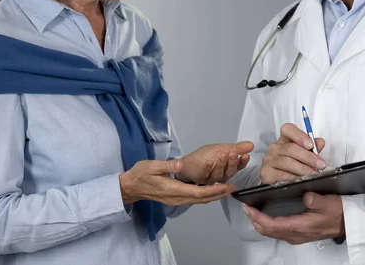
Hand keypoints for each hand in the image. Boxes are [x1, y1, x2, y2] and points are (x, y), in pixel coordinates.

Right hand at [119, 159, 234, 205]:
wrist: (131, 187)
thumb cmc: (140, 175)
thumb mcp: (152, 166)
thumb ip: (167, 166)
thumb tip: (180, 165)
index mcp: (173, 190)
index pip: (198, 192)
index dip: (214, 190)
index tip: (226, 186)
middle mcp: (177, 198)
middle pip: (202, 199)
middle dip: (219, 194)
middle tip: (233, 188)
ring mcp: (177, 200)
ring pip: (199, 200)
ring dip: (214, 195)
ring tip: (227, 189)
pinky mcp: (176, 198)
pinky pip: (195, 198)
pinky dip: (206, 195)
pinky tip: (212, 190)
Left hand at [175, 141, 253, 184]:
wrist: (187, 163)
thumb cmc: (205, 156)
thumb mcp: (222, 148)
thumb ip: (237, 148)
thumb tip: (252, 145)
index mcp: (227, 168)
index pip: (238, 167)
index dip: (242, 162)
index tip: (245, 155)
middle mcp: (221, 175)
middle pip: (230, 172)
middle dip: (232, 163)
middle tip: (233, 154)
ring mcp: (211, 179)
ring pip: (219, 174)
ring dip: (221, 164)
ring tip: (222, 154)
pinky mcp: (200, 179)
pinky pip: (205, 174)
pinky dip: (207, 168)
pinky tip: (208, 162)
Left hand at [244, 193, 344, 244]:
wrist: (347, 223)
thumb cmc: (338, 213)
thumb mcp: (328, 202)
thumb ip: (315, 199)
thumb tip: (305, 195)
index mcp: (300, 226)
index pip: (272, 224)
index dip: (257, 217)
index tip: (249, 208)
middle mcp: (296, 234)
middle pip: (268, 231)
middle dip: (254, 220)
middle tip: (246, 208)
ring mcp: (296, 236)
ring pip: (271, 232)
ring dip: (260, 222)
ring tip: (252, 211)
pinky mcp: (297, 234)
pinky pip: (277, 232)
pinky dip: (268, 224)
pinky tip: (265, 216)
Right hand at [261, 123, 326, 183]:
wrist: (277, 181)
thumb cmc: (291, 167)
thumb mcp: (303, 155)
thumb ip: (313, 148)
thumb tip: (320, 142)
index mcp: (284, 139)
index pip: (288, 130)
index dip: (299, 136)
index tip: (310, 145)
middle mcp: (275, 148)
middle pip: (291, 148)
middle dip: (308, 157)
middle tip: (320, 164)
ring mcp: (269, 160)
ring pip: (287, 162)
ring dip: (303, 168)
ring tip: (313, 173)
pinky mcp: (267, 173)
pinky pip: (282, 175)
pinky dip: (294, 178)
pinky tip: (301, 180)